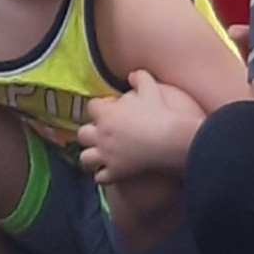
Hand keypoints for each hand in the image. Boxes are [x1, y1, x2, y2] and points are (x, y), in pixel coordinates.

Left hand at [78, 68, 204, 186]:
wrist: (170, 140)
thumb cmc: (160, 113)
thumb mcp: (151, 89)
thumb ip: (140, 78)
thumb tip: (133, 75)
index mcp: (106, 114)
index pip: (91, 107)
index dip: (99, 108)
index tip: (109, 110)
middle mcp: (101, 135)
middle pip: (82, 134)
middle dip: (89, 133)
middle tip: (101, 134)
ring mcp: (107, 155)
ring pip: (85, 158)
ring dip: (91, 156)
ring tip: (99, 156)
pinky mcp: (116, 172)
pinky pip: (100, 178)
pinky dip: (103, 176)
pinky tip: (110, 173)